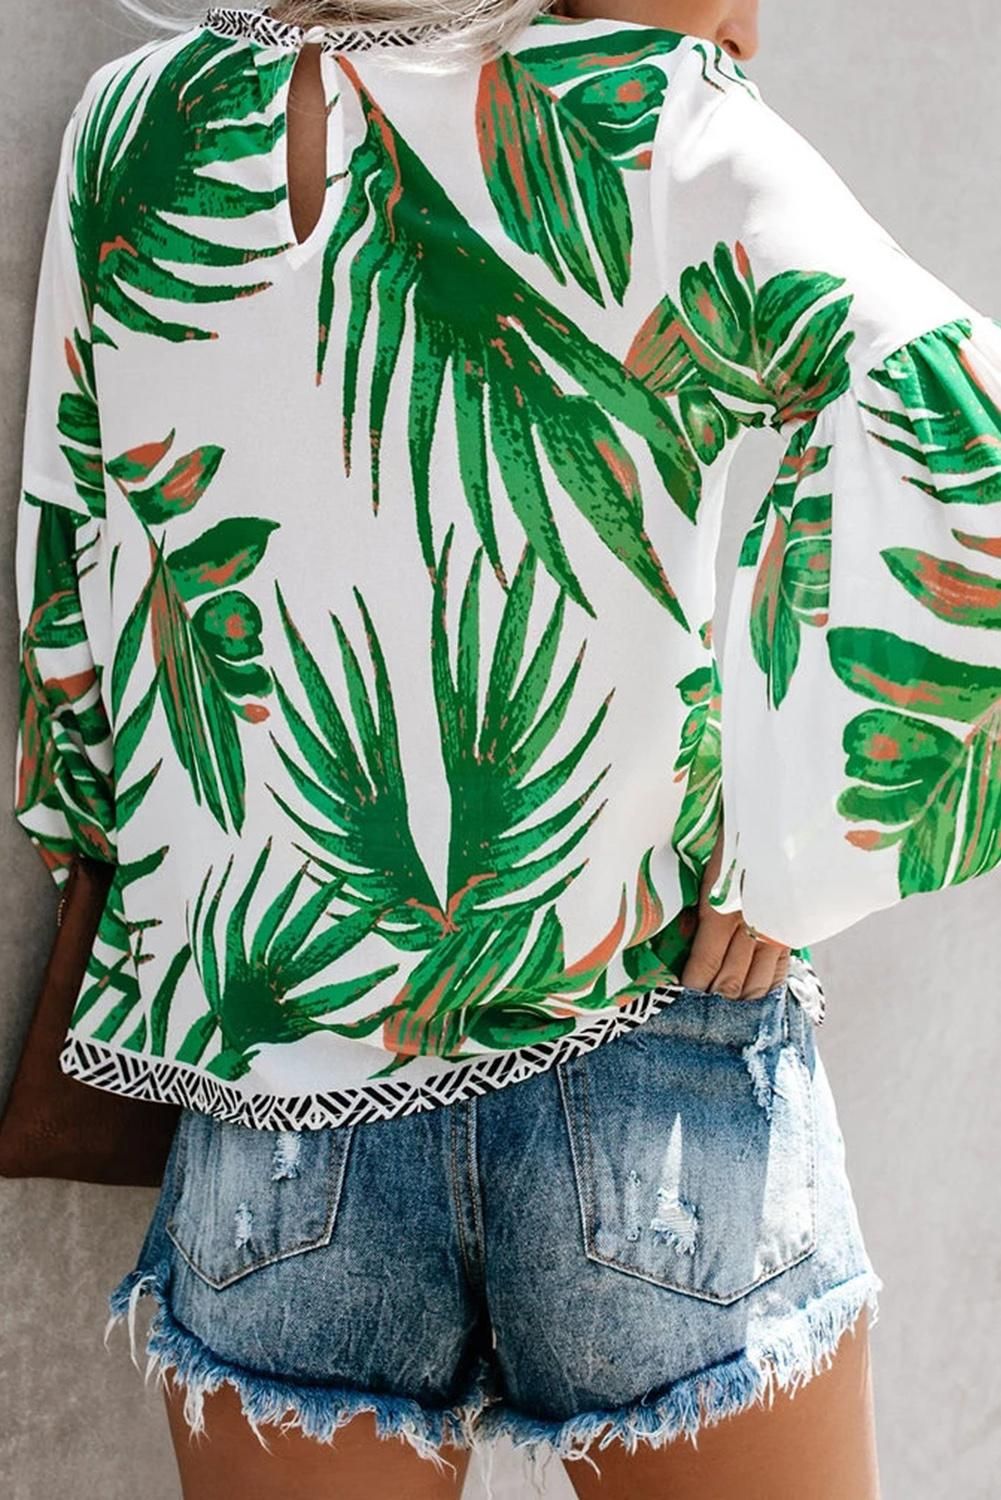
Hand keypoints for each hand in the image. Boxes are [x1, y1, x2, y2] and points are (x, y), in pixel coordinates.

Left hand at [680, 823, 789, 999]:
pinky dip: (766, 986)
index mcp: (722, 910)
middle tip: (699, 998)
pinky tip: (752, 988)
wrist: (782, 815)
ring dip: (739, 995)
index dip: (692, 985)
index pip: (704, 968)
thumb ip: (692, 906)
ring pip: (758, 984)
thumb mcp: (704, 866)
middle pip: (731, 983)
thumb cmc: (733, 835)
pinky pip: (781, 971)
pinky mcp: (795, 929)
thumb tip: (679, 939)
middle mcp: (752, 926)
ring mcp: (778, 931)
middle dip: (713, 996)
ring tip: (723, 997)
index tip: (682, 988)